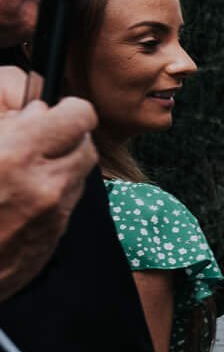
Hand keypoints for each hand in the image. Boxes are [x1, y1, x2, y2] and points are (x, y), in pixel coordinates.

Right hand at [0, 66, 99, 301]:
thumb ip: (6, 125)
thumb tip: (37, 113)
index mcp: (18, 153)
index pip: (80, 115)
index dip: (68, 110)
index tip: (56, 111)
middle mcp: (45, 185)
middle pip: (87, 145)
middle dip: (67, 138)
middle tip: (39, 140)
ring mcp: (52, 216)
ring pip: (80, 176)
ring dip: (61, 167)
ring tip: (27, 171)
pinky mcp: (52, 241)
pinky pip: (67, 206)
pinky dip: (54, 196)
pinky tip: (22, 200)